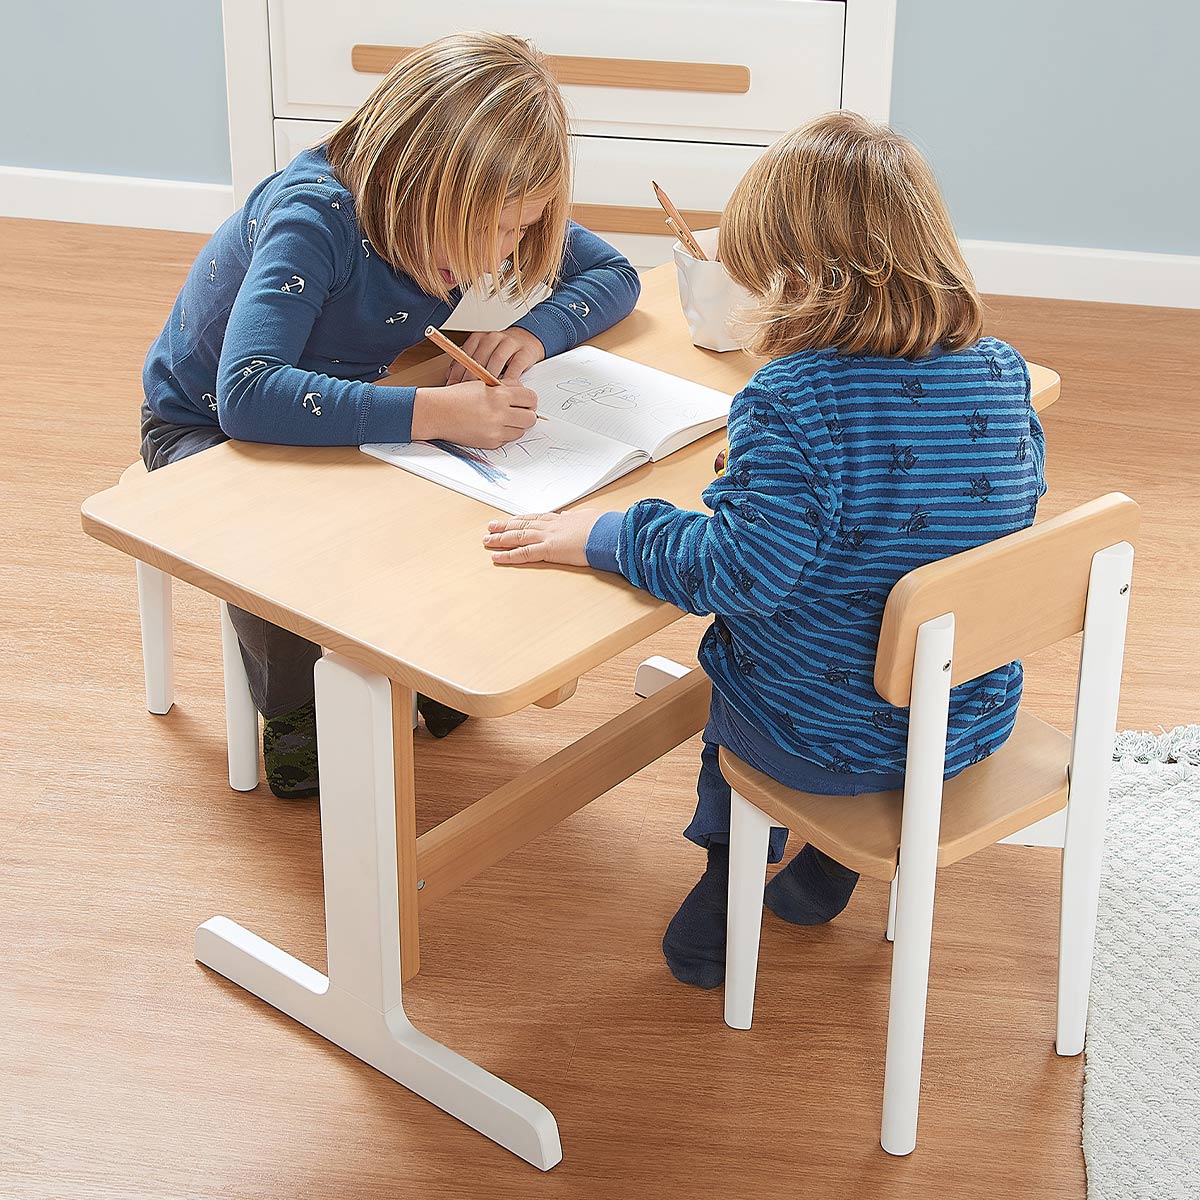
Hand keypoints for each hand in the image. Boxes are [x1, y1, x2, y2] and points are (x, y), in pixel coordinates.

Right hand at [411, 380, 537, 448]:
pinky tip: (492, 426)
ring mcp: (495, 431)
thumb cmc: (456, 396)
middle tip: (519, 411)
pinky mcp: (490, 443)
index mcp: (499, 395)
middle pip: (531, 418)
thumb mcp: (482, 384)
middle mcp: (500, 414)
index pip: (530, 398)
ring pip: (521, 431)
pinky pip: (507, 440)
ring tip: (503, 418)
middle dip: (527, 414)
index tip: (526, 400)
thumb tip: (522, 391)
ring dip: (516, 425)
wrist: (437, 413)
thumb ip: (505, 387)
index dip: (530, 399)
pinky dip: (504, 434)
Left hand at [445, 327, 544, 384]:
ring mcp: (509, 344)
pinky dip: (509, 379)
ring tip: (485, 393)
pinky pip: (515, 367)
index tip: (454, 388)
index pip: (463, 355)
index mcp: (479, 338)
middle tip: (468, 394)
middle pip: (479, 359)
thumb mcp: (482, 354)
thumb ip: (466, 364)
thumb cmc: (502, 351)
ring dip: (490, 378)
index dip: (457, 373)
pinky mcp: (524, 352)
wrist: (527, 340)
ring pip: (496, 360)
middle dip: (471, 379)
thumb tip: (449, 378)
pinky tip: (505, 389)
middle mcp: (493, 338)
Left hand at [483, 510, 603, 566]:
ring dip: (500, 539)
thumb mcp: (589, 518)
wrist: (606, 532)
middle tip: (490, 527)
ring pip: (517, 537)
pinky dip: (508, 555)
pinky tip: (496, 557)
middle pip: (521, 525)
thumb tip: (573, 517)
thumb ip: (578, 519)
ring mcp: (547, 537)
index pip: (534, 518)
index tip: (509, 520)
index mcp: (560, 519)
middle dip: (504, 527)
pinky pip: (523, 553)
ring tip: (486, 540)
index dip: (519, 519)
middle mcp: (549, 526)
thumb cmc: (601, 527)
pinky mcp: (547, 550)